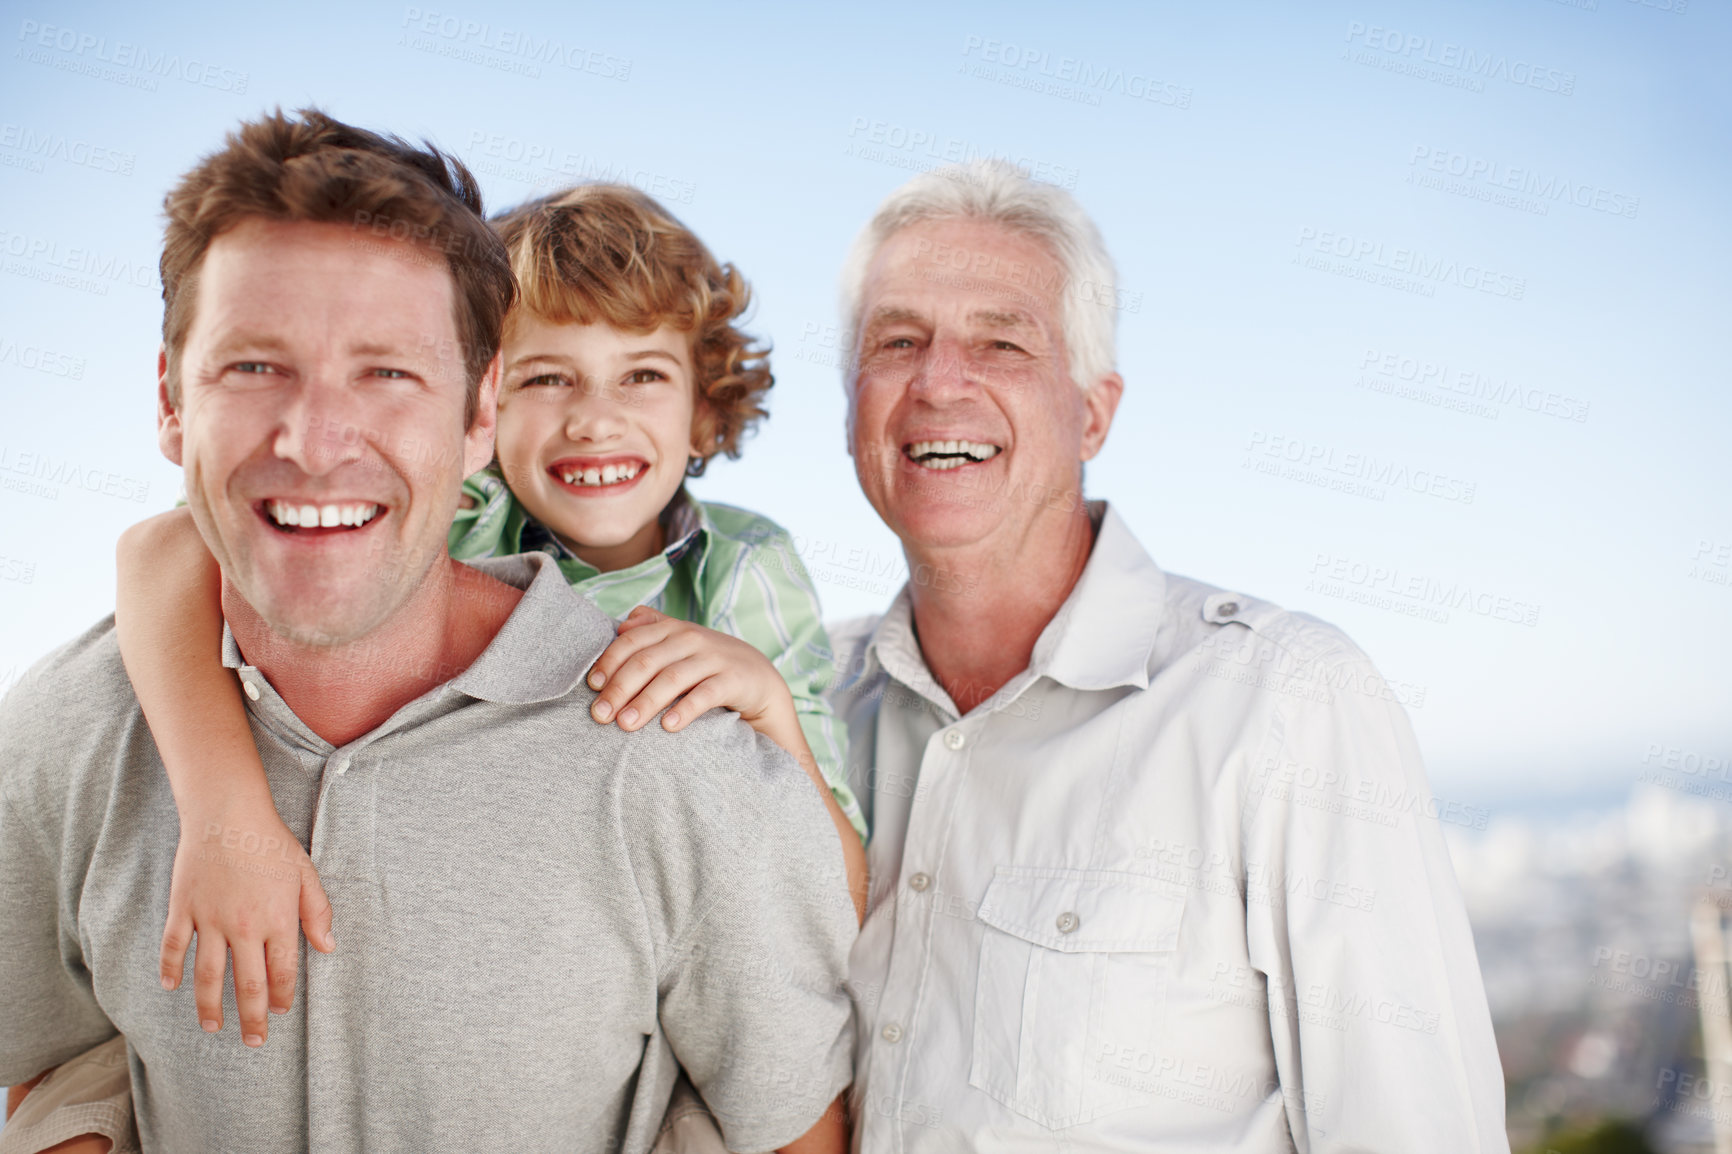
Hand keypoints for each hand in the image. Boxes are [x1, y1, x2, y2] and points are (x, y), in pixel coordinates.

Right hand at [158, 800, 333, 1046]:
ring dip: (210, 1006)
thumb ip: (318, 913)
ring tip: (212, 1026)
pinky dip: (170, 969)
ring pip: (208, 976)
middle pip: (247, 985)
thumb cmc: (271, 842)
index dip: (283, 998)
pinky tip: (171, 987)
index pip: (282, 973)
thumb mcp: (306, 874)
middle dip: (252, 1018)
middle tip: (253, 1042)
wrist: (228, 814)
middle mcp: (244, 928)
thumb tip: (327, 947)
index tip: (281, 1012)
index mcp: (277, 921)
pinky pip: (173, 947)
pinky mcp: (184, 909)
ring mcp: (210, 920)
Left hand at [587, 607, 792, 733]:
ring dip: (645, 702)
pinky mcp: (733, 680)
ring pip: (672, 679)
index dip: (609, 662)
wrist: (758, 678)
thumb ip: (651, 628)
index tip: (592, 687)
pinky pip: (706, 695)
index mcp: (672, 629)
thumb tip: (620, 625)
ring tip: (625, 725)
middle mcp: (691, 639)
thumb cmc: (707, 663)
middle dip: (619, 689)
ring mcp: (713, 658)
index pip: (632, 641)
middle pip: (647, 662)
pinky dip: (685, 710)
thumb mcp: (680, 641)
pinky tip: (667, 726)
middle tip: (600, 715)